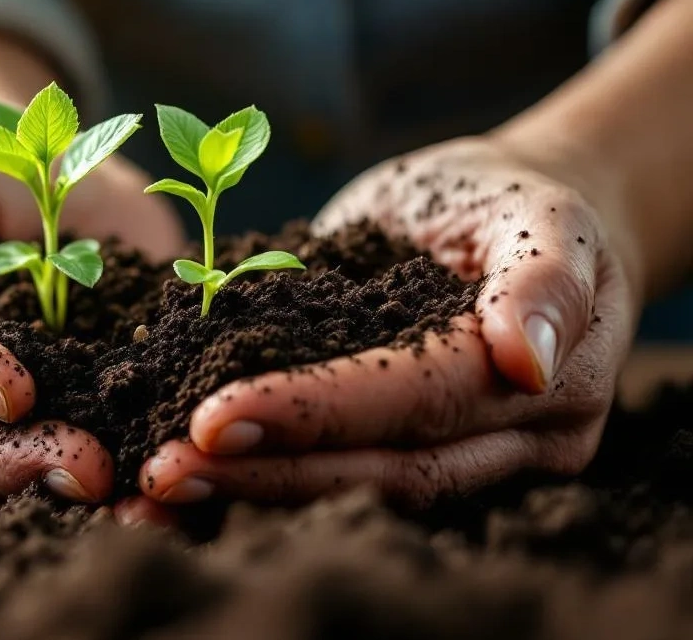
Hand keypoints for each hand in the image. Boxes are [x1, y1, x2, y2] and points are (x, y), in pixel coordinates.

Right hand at [0, 152, 182, 503]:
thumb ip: (36, 217)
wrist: (28, 205)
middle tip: (83, 468)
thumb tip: (89, 285)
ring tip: (112, 501)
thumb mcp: (18, 162)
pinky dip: (59, 512)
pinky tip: (129, 513)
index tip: (16, 391)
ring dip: (29, 497)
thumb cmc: (24, 176)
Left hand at [138, 135, 640, 506]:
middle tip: (160, 471)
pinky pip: (327, 479)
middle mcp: (509, 447)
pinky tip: (169, 498)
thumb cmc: (507, 204)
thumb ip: (543, 277)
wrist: (502, 223)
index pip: (417, 405)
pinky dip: (247, 488)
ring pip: (348, 492)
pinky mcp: (402, 456)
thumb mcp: (539, 211)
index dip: (315, 414)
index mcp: (551, 388)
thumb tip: (527, 360)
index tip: (213, 421)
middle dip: (264, 474)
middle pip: (378, 472)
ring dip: (245, 495)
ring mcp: (458, 462)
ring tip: (150, 492)